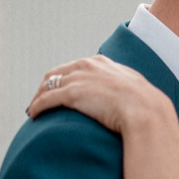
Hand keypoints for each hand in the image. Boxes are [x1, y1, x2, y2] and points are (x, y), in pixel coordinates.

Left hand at [27, 55, 170, 133]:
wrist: (145, 110)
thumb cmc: (145, 106)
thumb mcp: (135, 90)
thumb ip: (124, 89)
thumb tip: (127, 101)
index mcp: (102, 63)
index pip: (74, 67)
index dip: (63, 79)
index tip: (59, 90)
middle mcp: (87, 66)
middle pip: (56, 74)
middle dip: (46, 87)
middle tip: (40, 101)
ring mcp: (78, 79)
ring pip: (48, 85)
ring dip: (38, 97)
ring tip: (33, 109)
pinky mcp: (71, 94)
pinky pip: (46, 99)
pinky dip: (36, 106)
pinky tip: (33, 115)